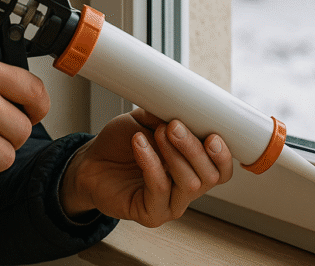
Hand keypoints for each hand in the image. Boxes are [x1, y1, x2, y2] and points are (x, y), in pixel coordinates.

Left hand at [59, 109, 231, 227]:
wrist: (91, 162)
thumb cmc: (122, 143)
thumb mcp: (146, 120)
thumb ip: (165, 114)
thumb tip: (180, 101)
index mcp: (194, 167)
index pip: (222, 169)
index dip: (223, 155)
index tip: (212, 135)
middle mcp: (187, 188)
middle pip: (209, 176)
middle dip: (193, 148)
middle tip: (173, 126)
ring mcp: (171, 204)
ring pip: (189, 184)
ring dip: (173, 154)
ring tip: (155, 133)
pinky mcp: (151, 213)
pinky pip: (159, 189)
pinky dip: (151, 163)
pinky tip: (139, 144)